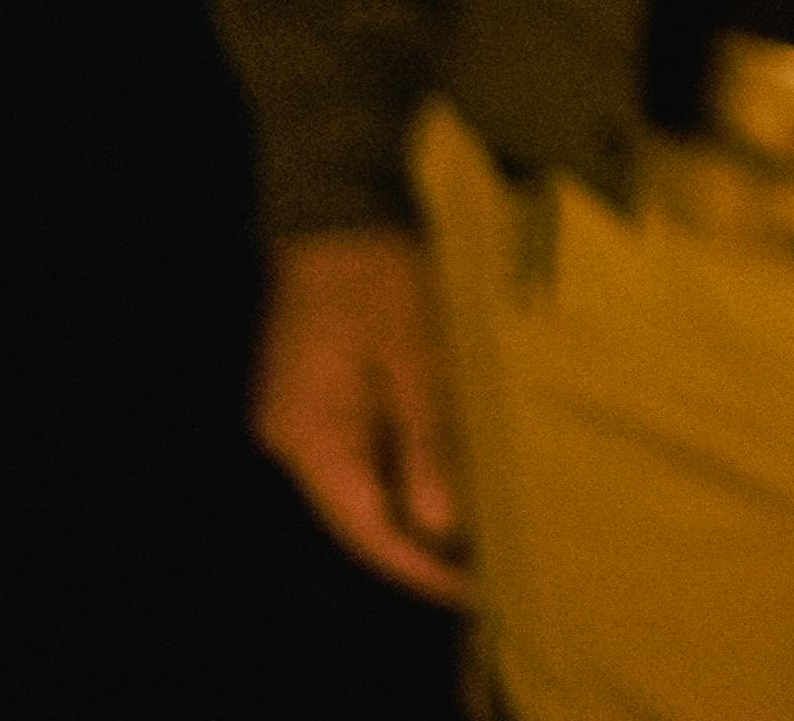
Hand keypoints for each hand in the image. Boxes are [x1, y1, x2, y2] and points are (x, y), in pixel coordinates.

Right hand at [249, 225, 467, 603]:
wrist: (341, 201)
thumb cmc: (381, 268)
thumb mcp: (418, 349)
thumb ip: (427, 437)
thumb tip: (437, 525)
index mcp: (310, 433)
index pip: (364, 529)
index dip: (420, 568)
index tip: (477, 592)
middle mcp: (297, 436)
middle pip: (362, 515)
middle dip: (426, 547)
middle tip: (496, 571)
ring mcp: (307, 415)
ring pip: (368, 485)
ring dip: (422, 508)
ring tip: (491, 534)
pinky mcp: (326, 394)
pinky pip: (371, 450)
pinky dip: (413, 469)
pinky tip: (460, 477)